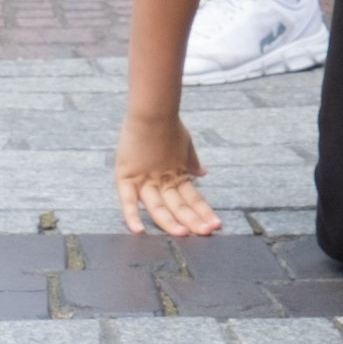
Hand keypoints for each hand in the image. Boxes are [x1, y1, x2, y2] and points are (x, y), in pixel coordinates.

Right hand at [115, 111, 216, 237]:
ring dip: (172, 221)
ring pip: (159, 206)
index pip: (192, 198)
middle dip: (194, 219)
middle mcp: (161, 180)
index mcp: (176, 174)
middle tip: (207, 232)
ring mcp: (144, 179)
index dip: (203, 211)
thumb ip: (192, 161)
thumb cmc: (168, 123)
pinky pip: (127, 199)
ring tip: (185, 234)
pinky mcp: (126, 176)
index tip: (216, 224)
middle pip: (179, 205)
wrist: (151, 109)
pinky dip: (131, 214)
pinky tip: (139, 231)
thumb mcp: (185, 143)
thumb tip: (203, 173)